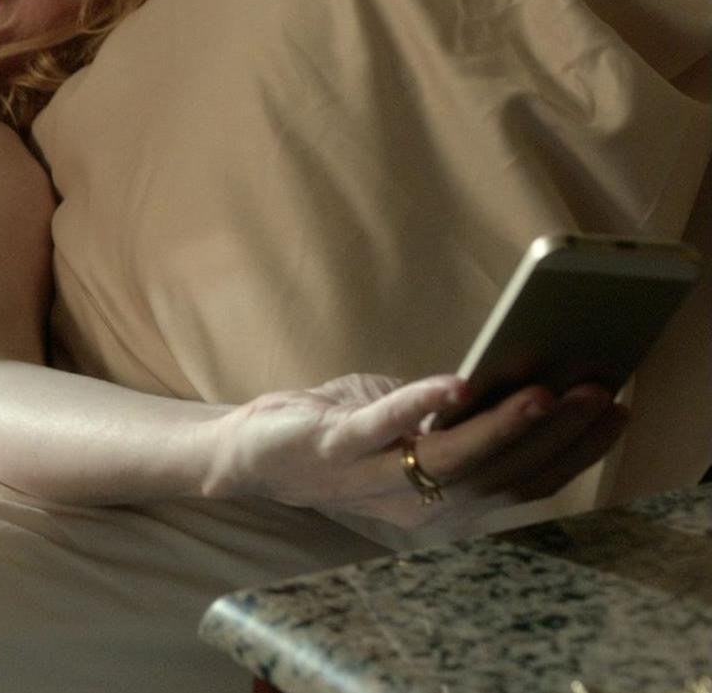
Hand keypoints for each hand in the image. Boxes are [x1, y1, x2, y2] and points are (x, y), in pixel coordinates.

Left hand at [202, 373, 628, 529]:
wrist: (251, 452)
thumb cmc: (338, 428)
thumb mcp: (406, 417)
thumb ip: (454, 409)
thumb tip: (514, 367)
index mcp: (441, 496)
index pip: (522, 479)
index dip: (573, 449)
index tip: (617, 410)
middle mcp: (415, 500)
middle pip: (500, 472)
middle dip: (556, 433)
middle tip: (598, 393)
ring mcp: (373, 478)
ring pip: (452, 460)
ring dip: (500, 424)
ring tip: (541, 392)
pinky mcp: (333, 448)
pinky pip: (382, 428)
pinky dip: (418, 406)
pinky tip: (454, 385)